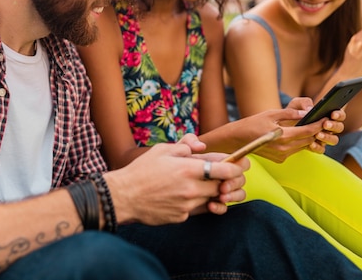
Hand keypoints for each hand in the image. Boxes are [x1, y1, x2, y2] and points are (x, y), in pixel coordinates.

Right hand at [107, 139, 246, 225]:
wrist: (123, 197)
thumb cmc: (141, 171)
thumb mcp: (162, 150)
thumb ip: (185, 145)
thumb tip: (201, 145)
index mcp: (188, 169)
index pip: (224, 170)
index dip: (235, 167)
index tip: (238, 165)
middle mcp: (191, 189)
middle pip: (221, 186)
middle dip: (226, 181)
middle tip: (224, 175)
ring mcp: (187, 206)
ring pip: (211, 199)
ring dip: (212, 192)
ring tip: (203, 184)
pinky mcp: (181, 218)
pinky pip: (197, 210)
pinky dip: (196, 202)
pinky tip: (185, 195)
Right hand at [236, 102, 343, 162]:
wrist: (237, 140)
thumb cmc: (252, 124)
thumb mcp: (270, 114)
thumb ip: (290, 113)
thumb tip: (306, 113)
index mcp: (283, 136)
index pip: (308, 131)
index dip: (319, 124)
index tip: (325, 118)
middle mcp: (284, 149)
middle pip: (309, 140)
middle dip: (316, 131)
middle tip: (322, 121)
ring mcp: (282, 156)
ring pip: (303, 146)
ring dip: (308, 138)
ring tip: (312, 127)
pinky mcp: (279, 159)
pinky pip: (294, 150)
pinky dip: (298, 143)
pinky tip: (297, 135)